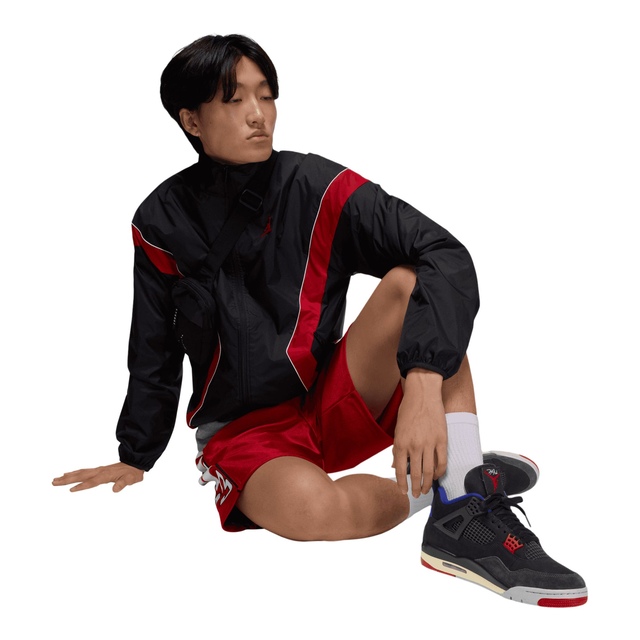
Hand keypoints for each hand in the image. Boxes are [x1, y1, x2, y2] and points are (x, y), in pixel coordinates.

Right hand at [52, 462, 143, 492]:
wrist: (135, 463)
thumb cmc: (132, 473)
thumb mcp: (131, 479)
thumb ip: (123, 484)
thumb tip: (115, 490)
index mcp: (105, 475)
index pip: (91, 482)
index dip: (82, 486)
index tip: (70, 490)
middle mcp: (99, 472)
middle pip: (80, 476)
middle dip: (67, 480)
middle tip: (54, 482)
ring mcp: (98, 470)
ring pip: (80, 473)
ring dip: (68, 476)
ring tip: (55, 479)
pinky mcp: (98, 470)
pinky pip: (83, 471)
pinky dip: (74, 473)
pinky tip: (68, 474)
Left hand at [392, 368, 446, 497]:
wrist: (423, 394)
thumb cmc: (409, 409)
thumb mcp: (398, 429)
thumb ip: (397, 448)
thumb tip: (396, 465)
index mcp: (401, 442)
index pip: (400, 470)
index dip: (401, 484)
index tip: (402, 492)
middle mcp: (414, 445)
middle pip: (415, 473)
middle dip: (415, 487)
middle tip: (416, 495)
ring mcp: (429, 443)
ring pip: (429, 471)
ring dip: (427, 483)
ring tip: (425, 490)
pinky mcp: (442, 440)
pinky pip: (442, 461)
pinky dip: (439, 472)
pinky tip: (436, 476)